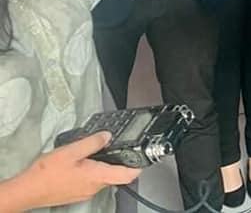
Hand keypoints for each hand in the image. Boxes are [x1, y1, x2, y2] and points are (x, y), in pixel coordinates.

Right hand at [11, 132, 140, 209]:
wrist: (27, 191)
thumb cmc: (46, 173)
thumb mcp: (71, 151)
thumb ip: (92, 142)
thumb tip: (107, 136)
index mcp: (97, 176)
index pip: (127, 175)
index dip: (138, 166)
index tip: (144, 158)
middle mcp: (94, 187)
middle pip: (115, 175)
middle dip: (117, 161)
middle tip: (114, 147)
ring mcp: (85, 192)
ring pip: (102, 178)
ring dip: (102, 165)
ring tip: (94, 152)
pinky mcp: (76, 193)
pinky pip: (91, 181)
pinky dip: (91, 171)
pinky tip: (80, 163)